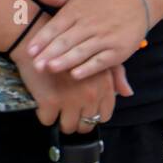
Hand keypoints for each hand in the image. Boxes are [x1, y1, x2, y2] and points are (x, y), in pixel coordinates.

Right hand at [11, 21, 132, 132]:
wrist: (35, 36)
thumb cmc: (69, 46)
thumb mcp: (97, 54)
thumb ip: (116, 76)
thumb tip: (128, 93)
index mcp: (103, 86)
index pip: (104, 115)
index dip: (93, 116)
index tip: (84, 112)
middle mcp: (90, 95)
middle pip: (86, 125)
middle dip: (77, 122)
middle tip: (68, 115)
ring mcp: (70, 99)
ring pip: (68, 127)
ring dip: (61, 123)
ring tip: (57, 113)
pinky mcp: (49, 101)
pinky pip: (47, 121)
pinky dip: (44, 116)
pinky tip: (43, 106)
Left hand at [25, 0, 150, 79]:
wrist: (139, 0)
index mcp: (77, 10)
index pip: (56, 26)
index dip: (42, 39)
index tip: (30, 51)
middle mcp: (90, 24)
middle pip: (66, 41)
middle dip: (50, 53)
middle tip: (35, 65)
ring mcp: (105, 38)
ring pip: (82, 51)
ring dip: (65, 61)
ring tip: (50, 69)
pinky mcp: (118, 50)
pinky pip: (101, 61)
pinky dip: (88, 68)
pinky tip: (75, 75)